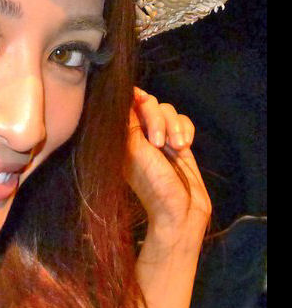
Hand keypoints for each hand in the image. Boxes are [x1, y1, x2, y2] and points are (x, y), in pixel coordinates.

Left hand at [125, 88, 210, 251]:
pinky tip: (185, 146)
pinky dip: (186, 129)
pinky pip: (183, 120)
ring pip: (167, 110)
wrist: (180, 211)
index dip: (133, 98)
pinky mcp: (178, 141)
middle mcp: (138, 134)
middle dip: (157, 119)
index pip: (124, 104)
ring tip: (177, 147)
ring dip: (174, 127)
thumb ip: (129, 122)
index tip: (141, 102)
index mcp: (121, 137)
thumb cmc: (153, 184)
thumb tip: (122, 96)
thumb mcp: (136, 151)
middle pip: (148, 103)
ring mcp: (159, 137)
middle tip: (159, 144)